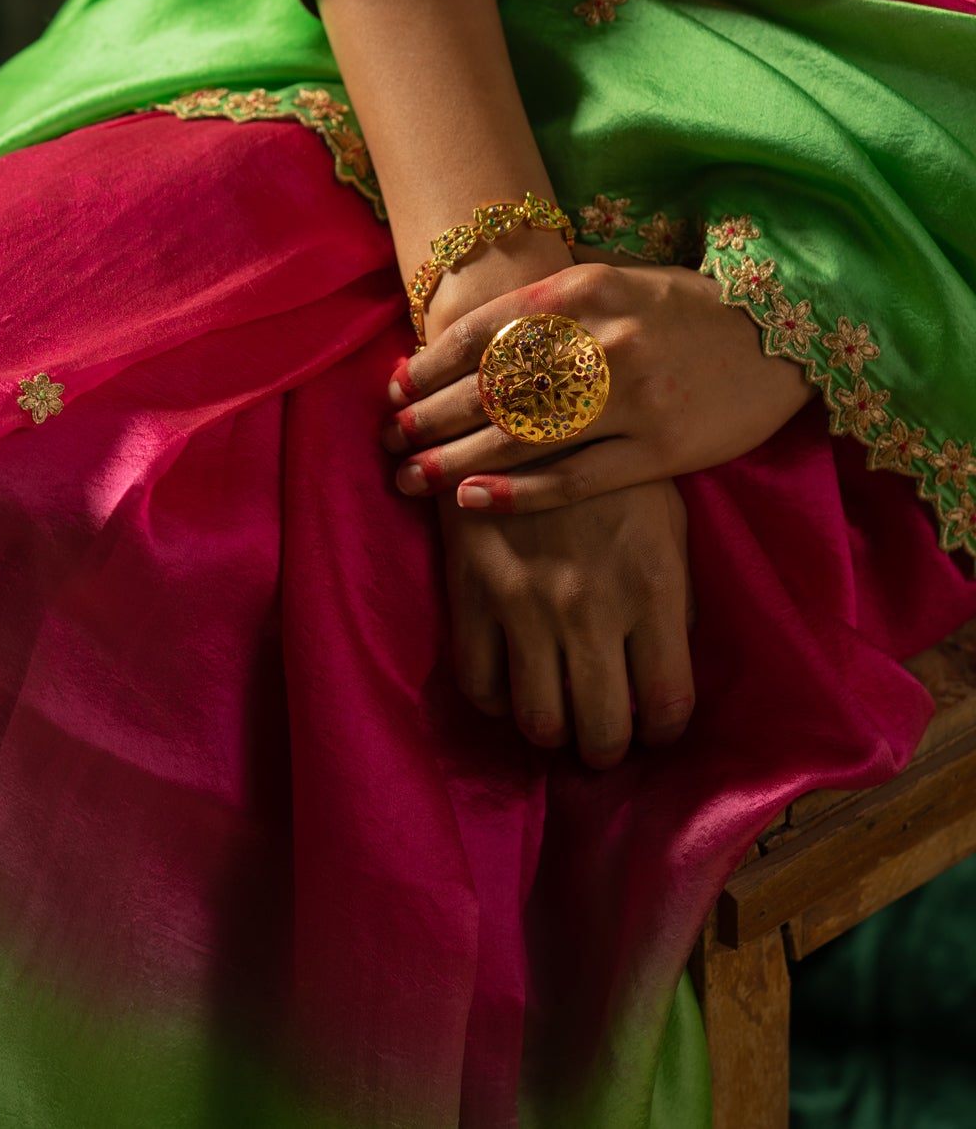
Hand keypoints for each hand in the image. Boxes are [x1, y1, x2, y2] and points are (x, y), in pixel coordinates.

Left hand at [385, 260, 812, 511]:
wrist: (787, 334)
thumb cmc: (688, 310)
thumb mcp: (617, 282)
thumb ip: (549, 307)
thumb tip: (465, 341)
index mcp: (586, 288)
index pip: (483, 330)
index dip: (428, 364)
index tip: (394, 389)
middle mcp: (603, 338)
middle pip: (491, 386)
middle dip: (429, 417)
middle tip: (390, 441)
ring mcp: (634, 396)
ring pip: (521, 436)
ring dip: (455, 461)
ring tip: (411, 477)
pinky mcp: (663, 449)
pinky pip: (575, 478)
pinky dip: (517, 493)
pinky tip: (472, 503)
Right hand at [440, 480, 695, 762]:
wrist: (522, 399)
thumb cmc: (607, 459)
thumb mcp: (666, 517)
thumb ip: (674, 593)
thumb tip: (667, 658)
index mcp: (653, 587)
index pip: (668, 704)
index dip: (664, 732)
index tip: (655, 727)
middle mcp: (591, 607)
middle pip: (602, 731)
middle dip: (606, 748)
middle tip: (604, 736)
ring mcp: (526, 603)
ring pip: (539, 722)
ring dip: (553, 731)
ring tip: (559, 717)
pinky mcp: (472, 591)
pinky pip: (479, 683)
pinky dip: (498, 700)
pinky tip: (512, 682)